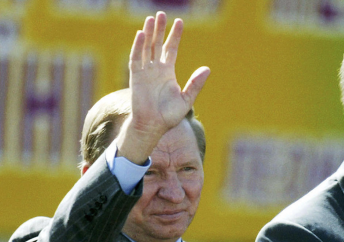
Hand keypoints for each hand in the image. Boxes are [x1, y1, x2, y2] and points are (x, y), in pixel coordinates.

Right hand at [117, 11, 209, 163]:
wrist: (154, 125)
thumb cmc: (169, 115)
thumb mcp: (187, 98)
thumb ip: (196, 83)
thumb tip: (207, 69)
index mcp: (167, 72)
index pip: (171, 49)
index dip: (174, 36)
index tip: (180, 22)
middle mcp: (155, 69)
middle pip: (157, 44)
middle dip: (160, 29)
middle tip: (162, 14)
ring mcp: (145, 71)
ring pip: (146, 48)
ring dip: (148, 33)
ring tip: (152, 18)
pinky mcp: (136, 76)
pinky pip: (136, 58)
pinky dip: (139, 46)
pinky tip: (142, 34)